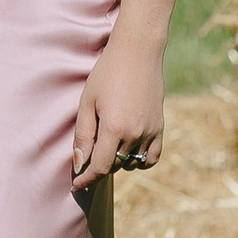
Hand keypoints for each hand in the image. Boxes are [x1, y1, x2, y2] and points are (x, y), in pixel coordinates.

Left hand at [73, 32, 165, 185]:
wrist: (138, 52)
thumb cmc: (106, 73)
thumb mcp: (87, 101)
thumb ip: (83, 134)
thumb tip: (79, 163)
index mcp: (115, 128)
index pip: (100, 166)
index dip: (86, 179)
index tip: (76, 185)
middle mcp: (136, 133)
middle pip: (115, 165)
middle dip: (98, 166)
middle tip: (87, 156)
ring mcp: (151, 131)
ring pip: (132, 163)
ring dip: (117, 161)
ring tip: (107, 145)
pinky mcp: (161, 127)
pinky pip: (152, 158)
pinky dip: (139, 161)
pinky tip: (127, 151)